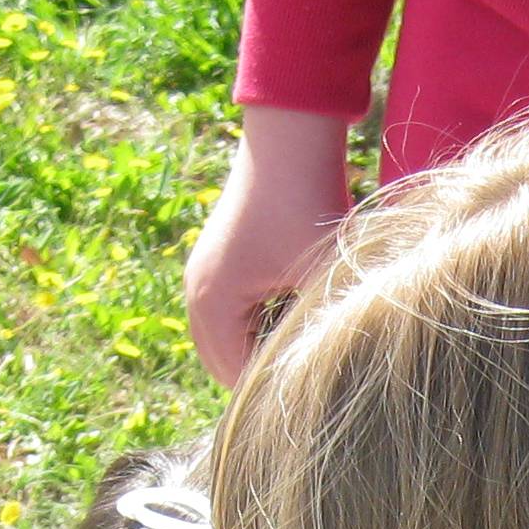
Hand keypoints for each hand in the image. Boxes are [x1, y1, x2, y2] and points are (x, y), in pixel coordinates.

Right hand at [183, 107, 354, 383]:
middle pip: (225, 367)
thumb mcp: (319, 277)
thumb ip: (317, 334)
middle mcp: (196, 296)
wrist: (290, 138)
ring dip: (261, 349)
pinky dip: (257, 325)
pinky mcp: (217, 263)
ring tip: (306, 342)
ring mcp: (201, 277)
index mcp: (213, 306)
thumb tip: (332, 381)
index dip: (280, 390)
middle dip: (266, 373)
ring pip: (227, 342)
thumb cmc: (307, 204)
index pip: (241, 380)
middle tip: (316, 373)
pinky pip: (230, 316)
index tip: (324, 389)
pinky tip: (295, 315)